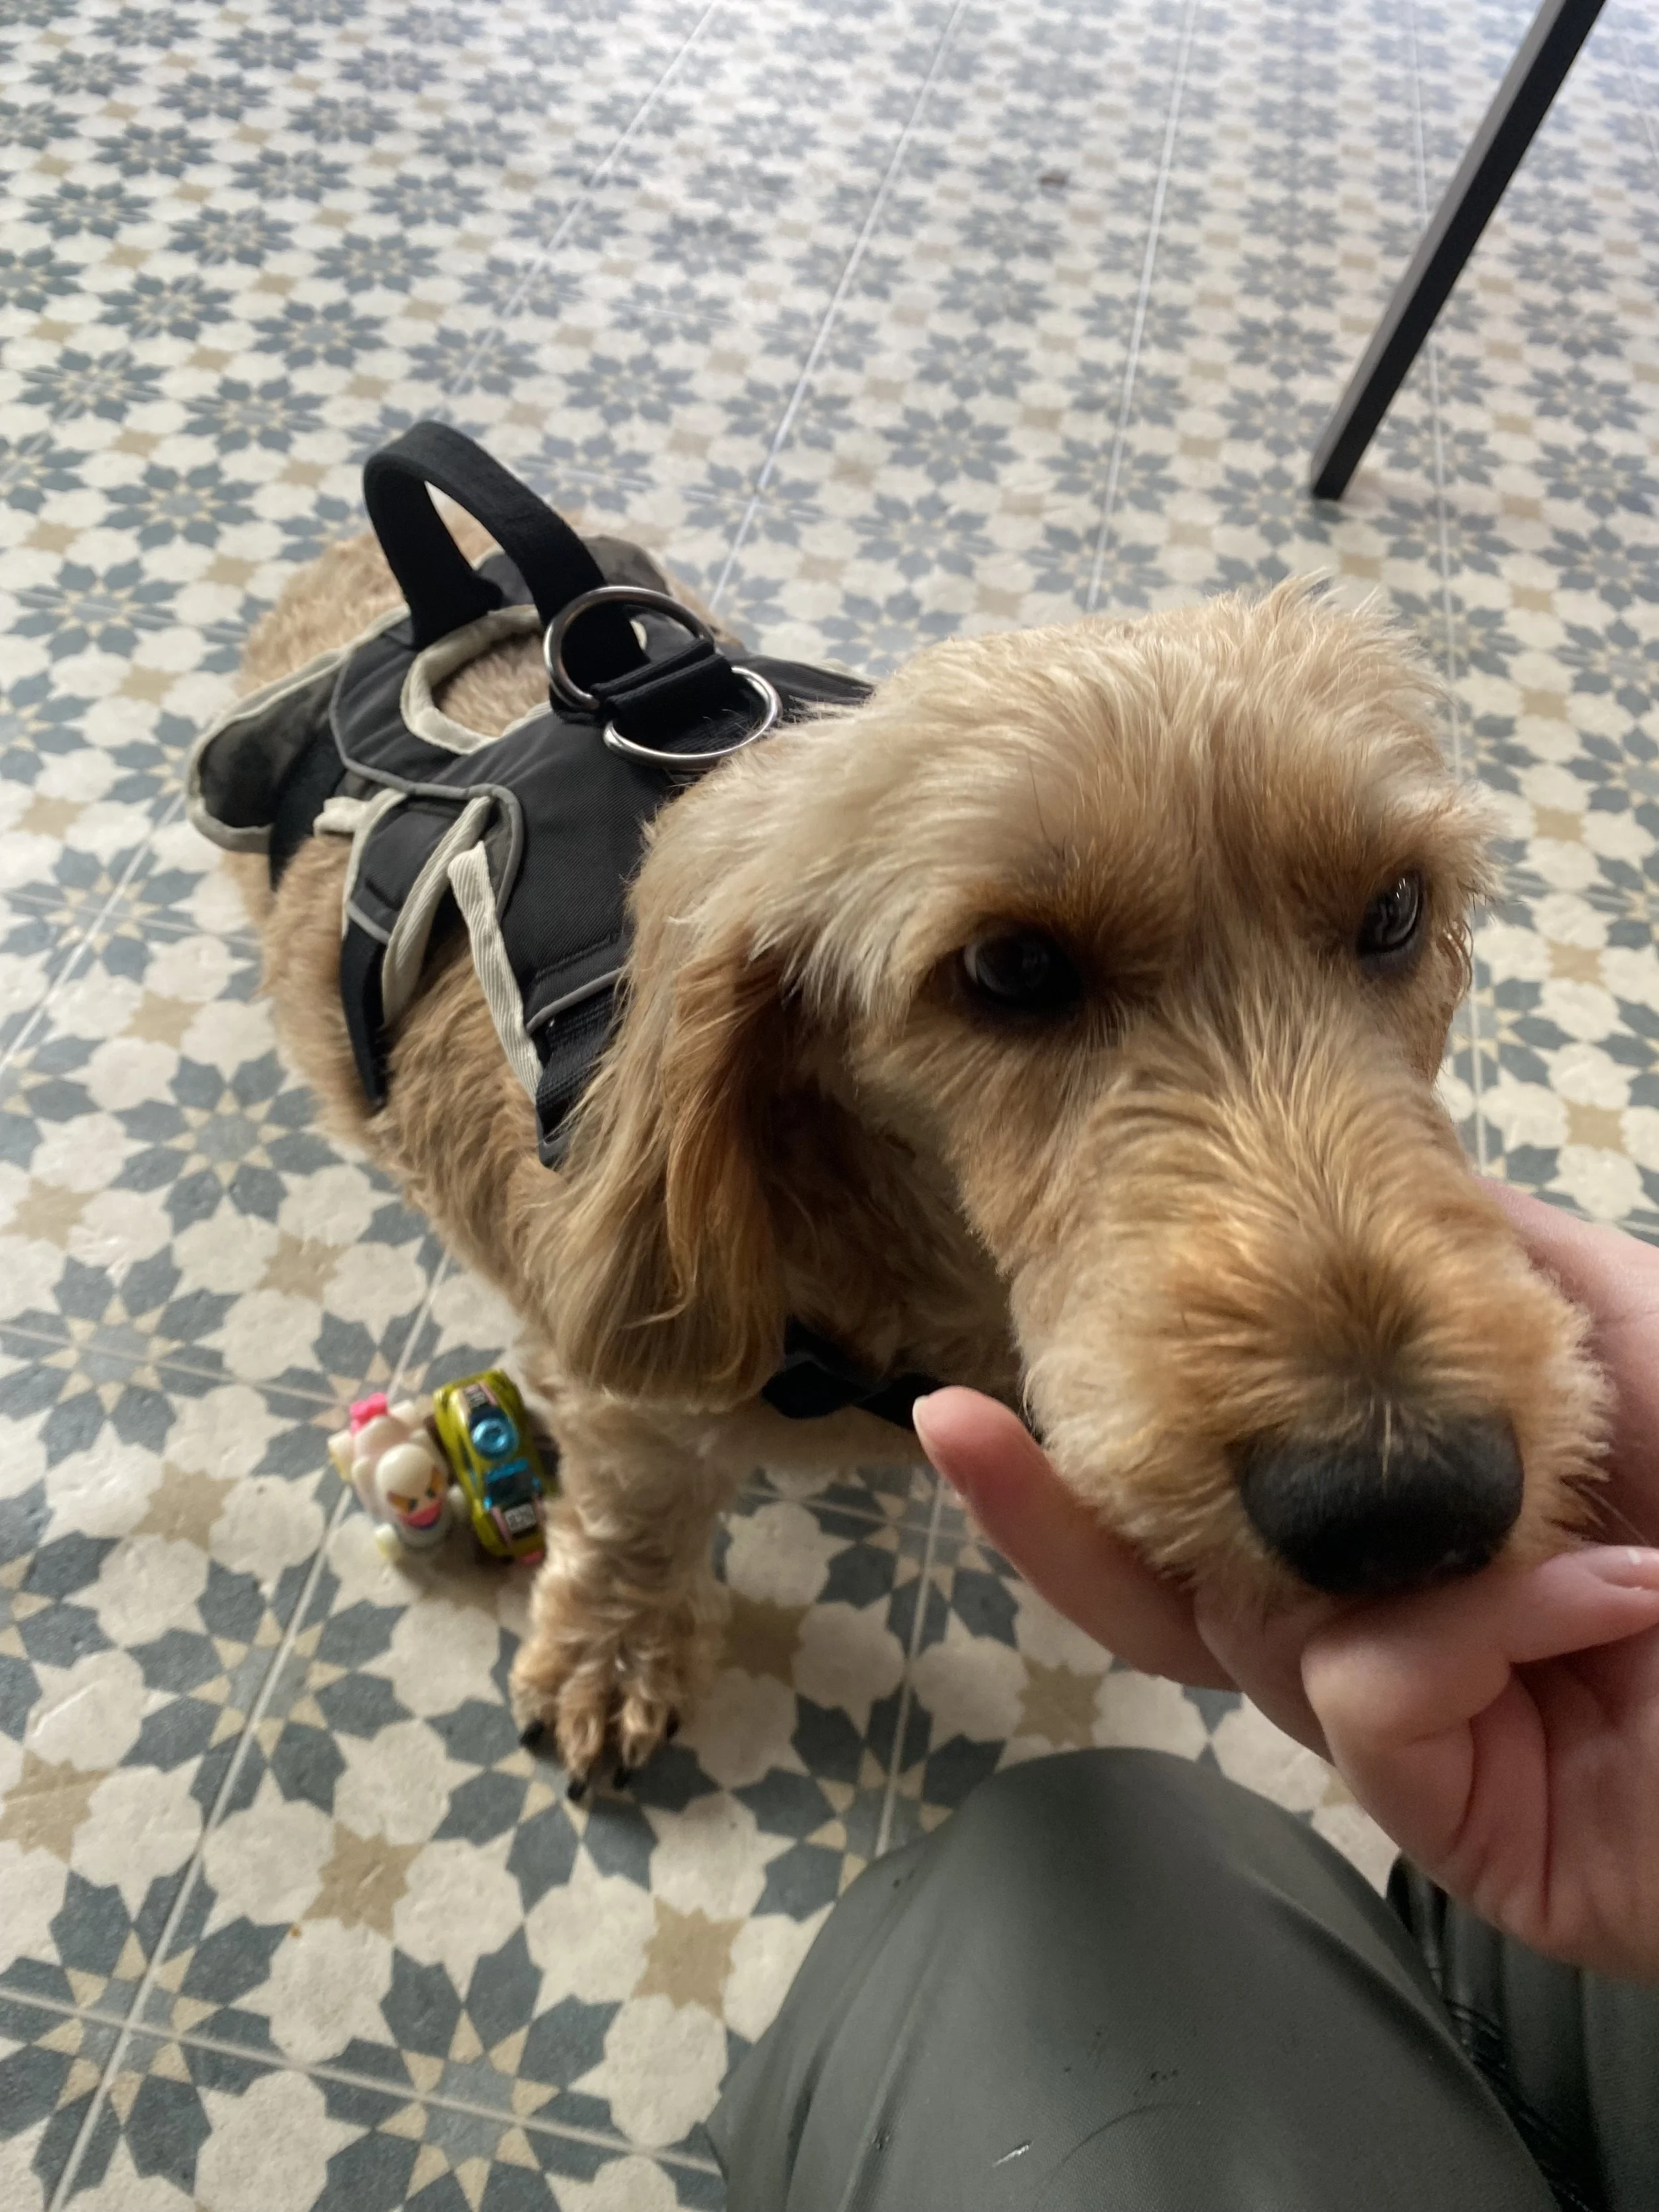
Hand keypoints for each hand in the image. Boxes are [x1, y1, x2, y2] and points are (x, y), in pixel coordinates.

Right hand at [913, 1184, 1658, 1974]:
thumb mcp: (1613, 1318)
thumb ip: (1467, 1265)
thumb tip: (1330, 1202)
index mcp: (1406, 1502)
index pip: (1223, 1470)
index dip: (1105, 1429)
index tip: (994, 1368)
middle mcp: (1391, 1609)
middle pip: (1181, 1580)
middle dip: (1066, 1510)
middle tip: (963, 1424)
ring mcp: (1421, 1718)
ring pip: (1248, 1641)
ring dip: (1305, 1557)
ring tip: (1353, 1521)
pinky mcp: (1455, 1819)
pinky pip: (1367, 1702)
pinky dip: (1466, 1637)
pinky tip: (1594, 1602)